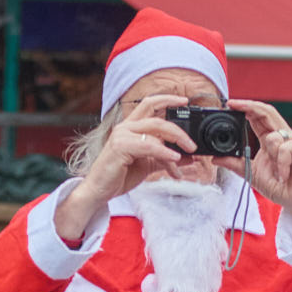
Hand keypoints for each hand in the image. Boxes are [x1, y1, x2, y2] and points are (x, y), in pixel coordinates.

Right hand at [53, 93, 200, 243]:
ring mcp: (122, 135)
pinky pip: (149, 145)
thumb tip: (187, 157)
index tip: (185, 101)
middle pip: (157, 117)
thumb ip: (166, 159)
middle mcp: (125, 127)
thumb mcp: (148, 166)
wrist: (99, 191)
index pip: (149, 104)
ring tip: (188, 154)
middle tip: (192, 145)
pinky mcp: (120, 147)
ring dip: (176, 140)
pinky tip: (174, 159)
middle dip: (178, 130)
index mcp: (131, 127)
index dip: (167, 99)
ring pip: (156, 129)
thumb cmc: (120, 176)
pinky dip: (164, 151)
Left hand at [230, 100, 291, 227]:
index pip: (258, 118)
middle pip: (268, 112)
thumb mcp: (252, 173)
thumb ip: (235, 164)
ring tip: (278, 172)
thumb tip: (215, 158)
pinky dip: (281, 164)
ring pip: (273, 136)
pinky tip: (285, 174)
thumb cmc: (280, 187)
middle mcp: (284, 136)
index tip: (230, 104)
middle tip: (234, 104)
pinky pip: (285, 148)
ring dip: (271, 156)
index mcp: (271, 140)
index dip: (246, 108)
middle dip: (250, 106)